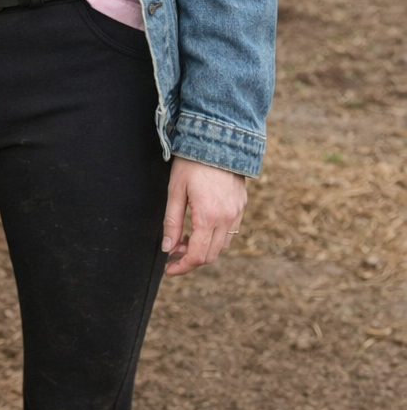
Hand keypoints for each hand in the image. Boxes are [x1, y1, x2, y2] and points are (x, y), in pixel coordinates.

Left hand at [161, 157, 245, 277]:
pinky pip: (230, 231)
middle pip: (210, 255)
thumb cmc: (191, 163)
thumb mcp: (175, 191)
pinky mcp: (242, 205)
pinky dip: (214, 236)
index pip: (197, 255)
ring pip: (221, 245)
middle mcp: (226, 218)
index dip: (182, 267)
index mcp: (208, 217)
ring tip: (183, 238)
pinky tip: (199, 226)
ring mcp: (237, 212)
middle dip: (190, 259)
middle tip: (172, 252)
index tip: (168, 270)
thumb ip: (171, 221)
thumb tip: (167, 248)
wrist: (218, 139)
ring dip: (203, 248)